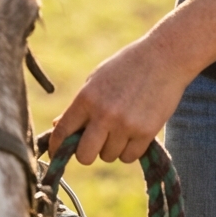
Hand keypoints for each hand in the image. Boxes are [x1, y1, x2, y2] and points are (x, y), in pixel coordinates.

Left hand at [48, 31, 193, 164]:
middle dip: (86, 154)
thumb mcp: (96, 80)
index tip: (55, 154)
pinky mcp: (146, 133)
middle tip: (92, 144)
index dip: (56, 146)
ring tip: (119, 127)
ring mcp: (125, 125)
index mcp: (86, 98)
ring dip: (111, 148)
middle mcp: (103, 114)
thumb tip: (59, 127)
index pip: (64, 131)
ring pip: (109, 156)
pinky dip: (129, 150)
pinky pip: (130, 157)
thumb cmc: (124, 67)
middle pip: (85, 155)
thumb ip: (79, 106)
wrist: (161, 59)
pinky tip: (132, 131)